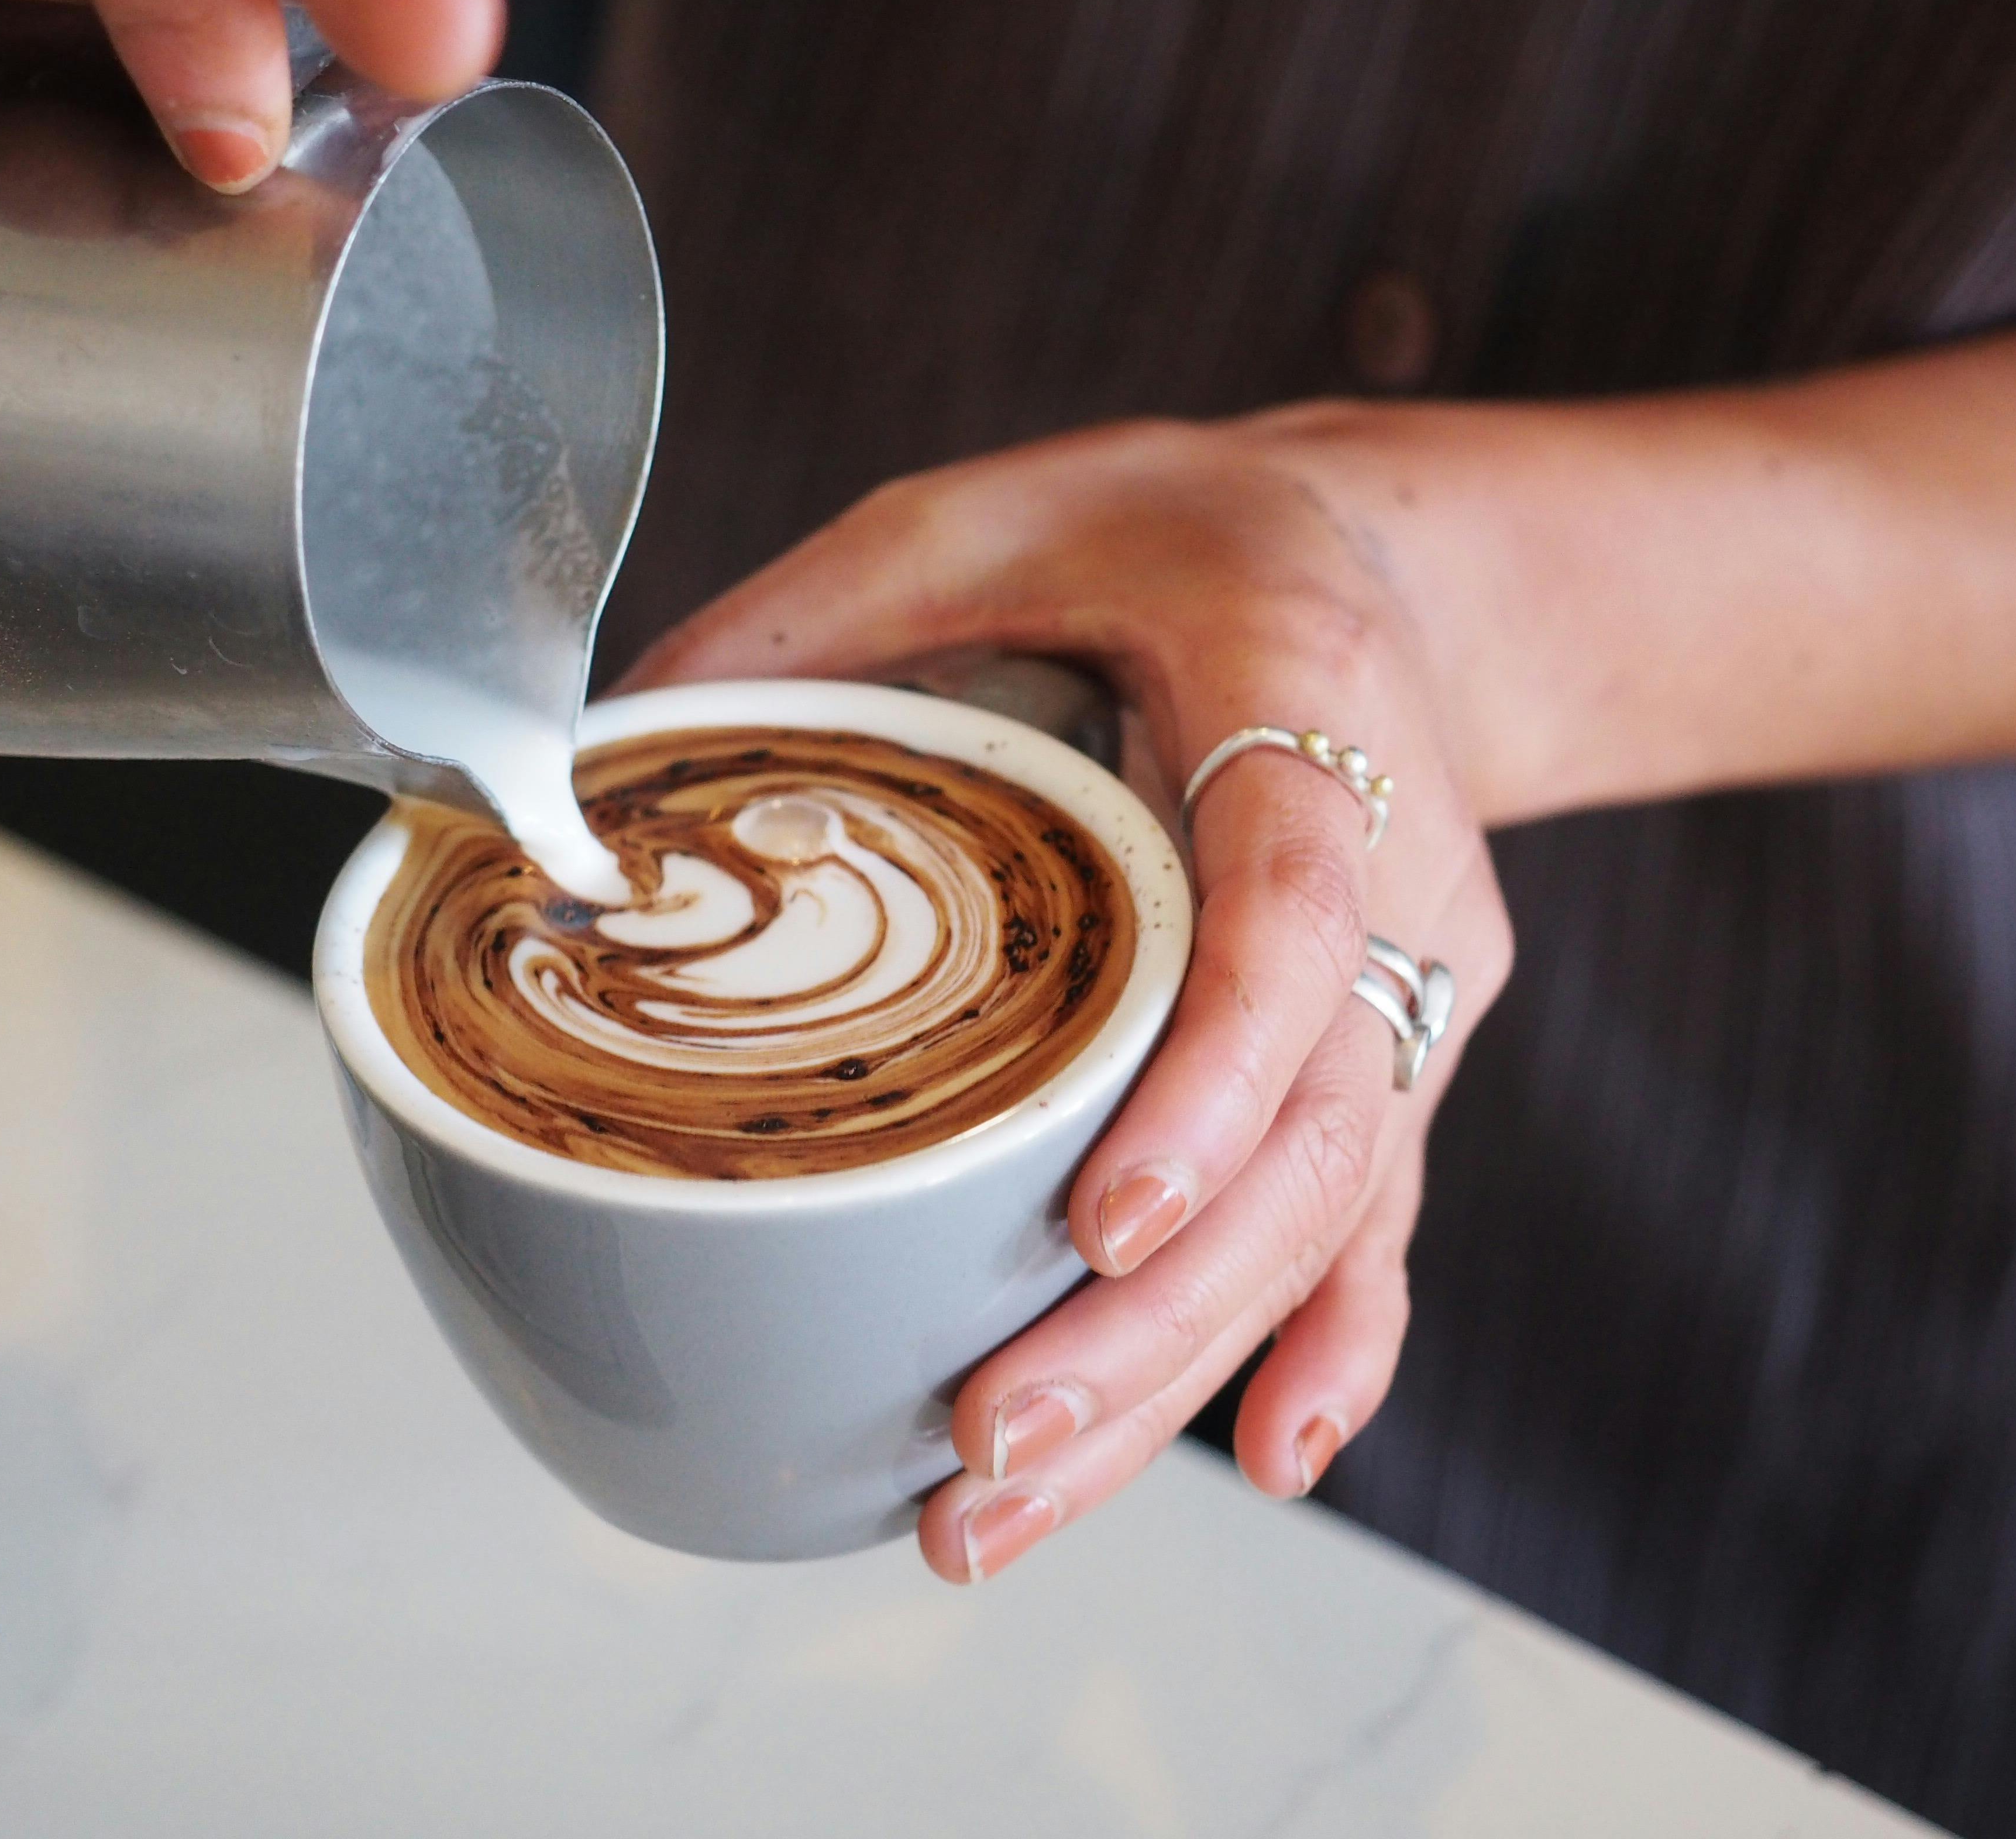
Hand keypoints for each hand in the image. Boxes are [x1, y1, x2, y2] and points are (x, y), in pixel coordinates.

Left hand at [625, 412, 1516, 1580]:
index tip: (1104, 1222)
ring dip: (1181, 1373)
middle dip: (1154, 1316)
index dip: (1208, 1081)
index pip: (1292, 919)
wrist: (1376, 564)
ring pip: (1331, 1210)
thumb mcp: (979, 516)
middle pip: (1314, 1131)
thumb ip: (809, 625)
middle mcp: (1396, 868)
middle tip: (984, 1438)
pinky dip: (1332, 1341)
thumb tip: (599, 776)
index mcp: (1304, 707)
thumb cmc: (1169, 534)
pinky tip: (1273, 1453)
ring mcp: (1416, 978)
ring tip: (1002, 1499)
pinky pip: (1381, 1214)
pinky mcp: (1401, 1047)